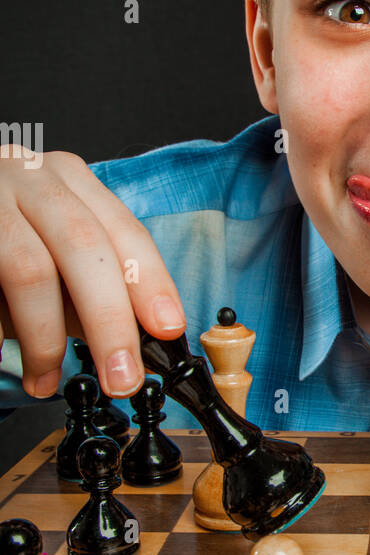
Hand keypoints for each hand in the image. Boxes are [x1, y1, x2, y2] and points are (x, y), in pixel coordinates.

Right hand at [0, 151, 185, 398]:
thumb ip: (91, 287)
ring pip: (30, 270)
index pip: (123, 229)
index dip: (151, 281)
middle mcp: (27, 174)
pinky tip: (2, 350)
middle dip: (109, 321)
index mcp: (67, 178)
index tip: (168, 329)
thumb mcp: (53, 251)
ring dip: (45, 339)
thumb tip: (139, 338)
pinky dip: (0, 329)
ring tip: (45, 380)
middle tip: (121, 378)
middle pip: (84, 247)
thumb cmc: (4, 239)